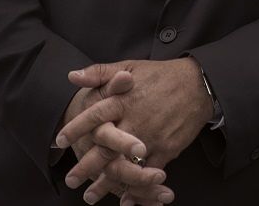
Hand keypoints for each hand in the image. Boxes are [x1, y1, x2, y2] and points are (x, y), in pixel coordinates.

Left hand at [58, 58, 213, 203]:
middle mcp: (135, 120)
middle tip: (71, 180)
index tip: (59, 141)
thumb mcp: (130, 66)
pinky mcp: (167, 148)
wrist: (199, 83)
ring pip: (125, 165)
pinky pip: (149, 173)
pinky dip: (137, 188)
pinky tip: (126, 198)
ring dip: (107, 183)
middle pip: (105, 148)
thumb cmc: (162, 75)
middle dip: (86, 166)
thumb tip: (72, 76)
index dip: (75, 129)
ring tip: (91, 196)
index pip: (93, 117)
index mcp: (123, 100)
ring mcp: (151, 137)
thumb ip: (100, 72)